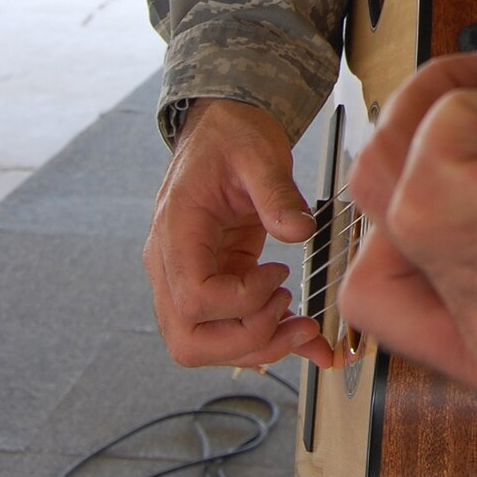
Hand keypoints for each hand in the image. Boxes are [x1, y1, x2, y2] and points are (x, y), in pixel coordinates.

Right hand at [143, 99, 332, 370]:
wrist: (222, 129)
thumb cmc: (231, 137)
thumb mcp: (259, 153)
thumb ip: (277, 192)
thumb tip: (299, 230)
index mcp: (176, 231)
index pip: (193, 297)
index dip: (241, 301)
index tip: (280, 274)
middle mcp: (171, 265)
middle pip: (188, 339)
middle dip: (247, 342)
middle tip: (296, 321)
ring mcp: (188, 279)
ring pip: (203, 345)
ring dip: (257, 348)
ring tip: (305, 328)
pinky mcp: (212, 283)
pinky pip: (227, 328)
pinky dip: (263, 340)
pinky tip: (301, 337)